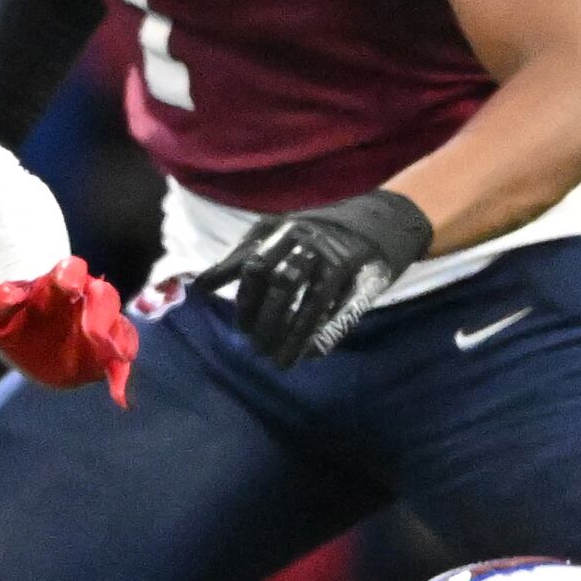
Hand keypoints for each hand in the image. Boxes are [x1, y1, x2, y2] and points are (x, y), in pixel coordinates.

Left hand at [0, 256, 136, 404]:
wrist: (24, 331)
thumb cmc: (11, 315)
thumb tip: (12, 295)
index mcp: (58, 282)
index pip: (71, 270)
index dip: (71, 275)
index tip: (68, 285)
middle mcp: (86, 298)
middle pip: (103, 297)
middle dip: (100, 313)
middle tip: (93, 333)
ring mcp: (99, 322)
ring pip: (117, 325)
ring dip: (117, 340)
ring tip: (116, 356)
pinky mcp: (104, 349)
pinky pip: (120, 356)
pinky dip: (120, 371)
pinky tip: (117, 392)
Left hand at [190, 189, 432, 370]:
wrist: (380, 218)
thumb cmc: (315, 234)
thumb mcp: (277, 235)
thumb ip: (241, 258)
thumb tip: (200, 286)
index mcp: (282, 229)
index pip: (252, 267)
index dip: (244, 302)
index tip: (241, 329)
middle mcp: (307, 240)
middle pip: (279, 286)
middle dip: (266, 323)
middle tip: (257, 349)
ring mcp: (335, 258)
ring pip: (307, 304)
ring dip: (291, 337)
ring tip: (279, 361)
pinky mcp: (360, 276)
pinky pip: (337, 311)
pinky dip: (321, 335)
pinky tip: (310, 354)